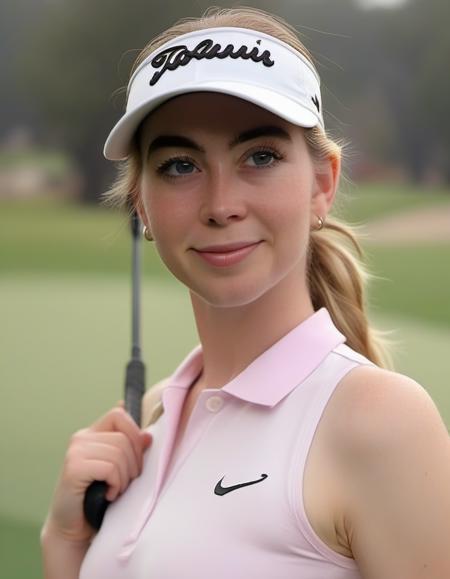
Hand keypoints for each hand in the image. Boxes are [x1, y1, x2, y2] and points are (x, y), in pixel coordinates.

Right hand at [42, 402, 151, 544]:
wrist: (74, 529)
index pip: (118, 415)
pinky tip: (108, 495)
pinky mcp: (73, 469)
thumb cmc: (99, 498)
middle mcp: (81, 438)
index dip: (134, 434)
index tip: (135, 459)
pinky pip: (110, 468)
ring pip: (118, 453)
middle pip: (123, 438)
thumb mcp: (120, 470)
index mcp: (92, 433)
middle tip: (125, 483)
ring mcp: (75, 452)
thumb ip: (131, 450)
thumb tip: (148, 436)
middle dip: (133, 463)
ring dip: (124, 477)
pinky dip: (115, 484)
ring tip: (116, 490)